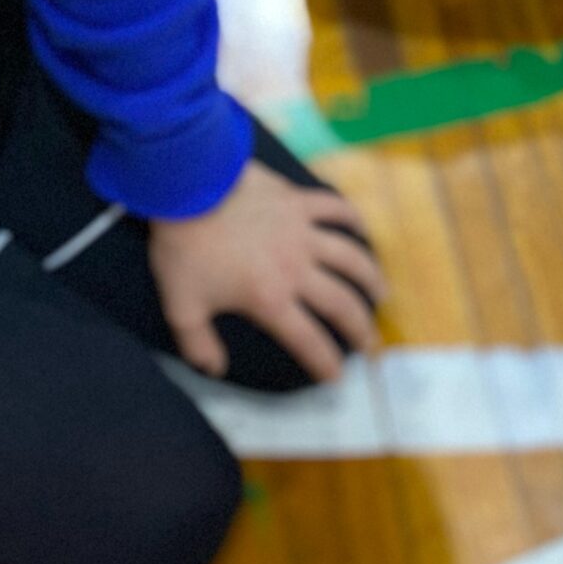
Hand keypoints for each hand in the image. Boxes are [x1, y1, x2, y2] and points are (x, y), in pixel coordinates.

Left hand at [148, 161, 384, 382]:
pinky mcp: (299, 201)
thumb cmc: (184, 247)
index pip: (307, 340)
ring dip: (370, 278)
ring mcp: (302, 232)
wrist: (188, 185)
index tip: (337, 378)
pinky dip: (352, 217)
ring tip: (382, 294)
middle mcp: (296, 269)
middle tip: (371, 345)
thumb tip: (215, 370)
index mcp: (269, 299)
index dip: (325, 362)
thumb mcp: (181, 306)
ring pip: (349, 258)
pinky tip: (361, 229)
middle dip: (361, 329)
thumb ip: (198, 343)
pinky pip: (334, 208)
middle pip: (340, 304)